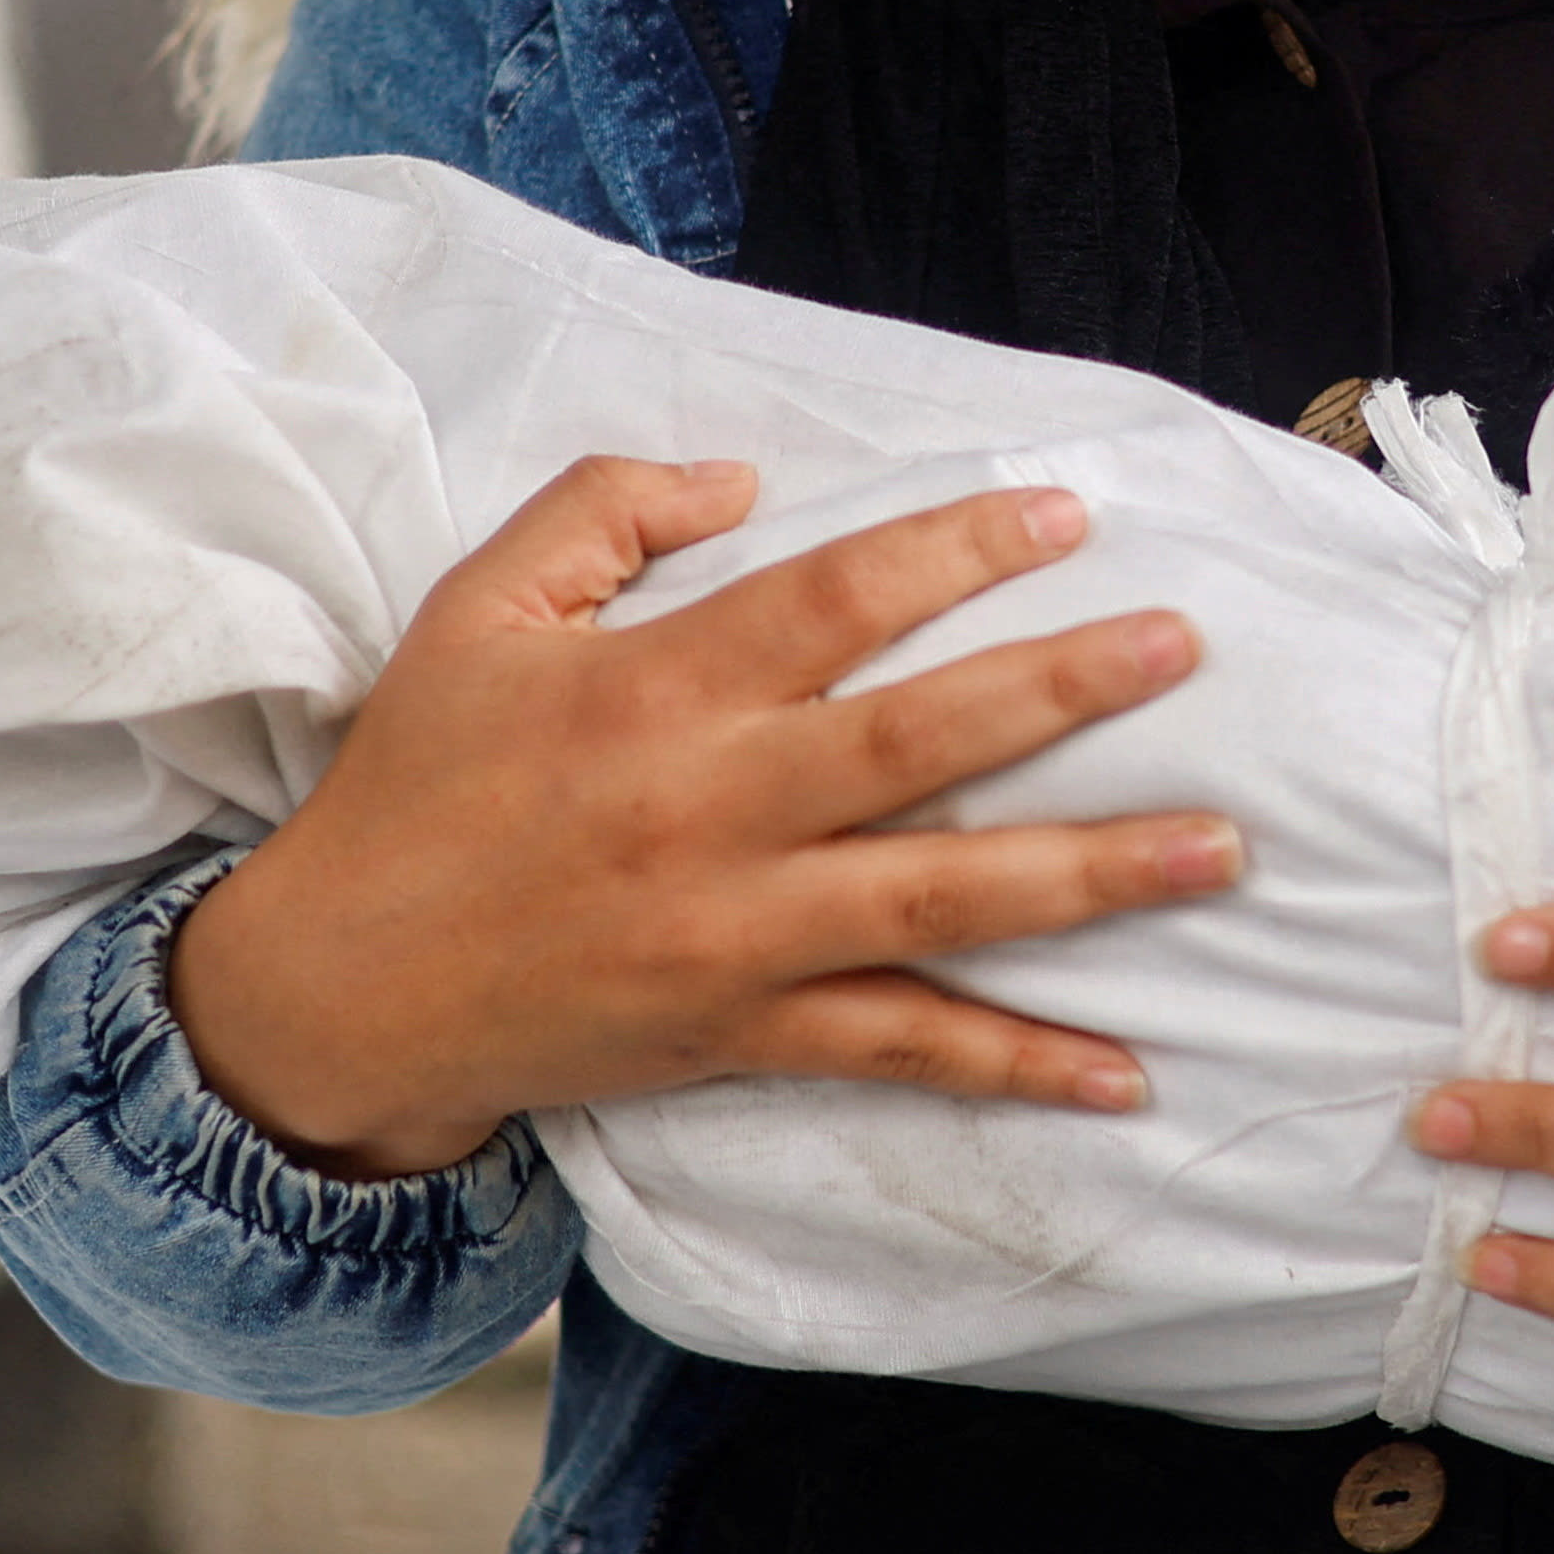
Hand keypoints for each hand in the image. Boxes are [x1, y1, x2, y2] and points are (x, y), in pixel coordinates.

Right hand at [173, 457, 1239, 1177]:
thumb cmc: (418, 779)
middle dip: (1064, 692)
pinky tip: (1122, 1074)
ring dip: (1090, 878)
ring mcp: (736, 935)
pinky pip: (899, 1049)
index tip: (1065, 512)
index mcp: (653, 692)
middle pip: (917, 745)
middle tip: (1184, 648)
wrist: (336, 990)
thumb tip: (747, 479)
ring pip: (938, 901)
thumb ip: (602, 510)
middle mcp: (709, 812)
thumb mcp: (479, 609)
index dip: (953, 549)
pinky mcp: (742, 1034)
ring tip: (1217, 849)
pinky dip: (1014, 1065)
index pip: (833, 601)